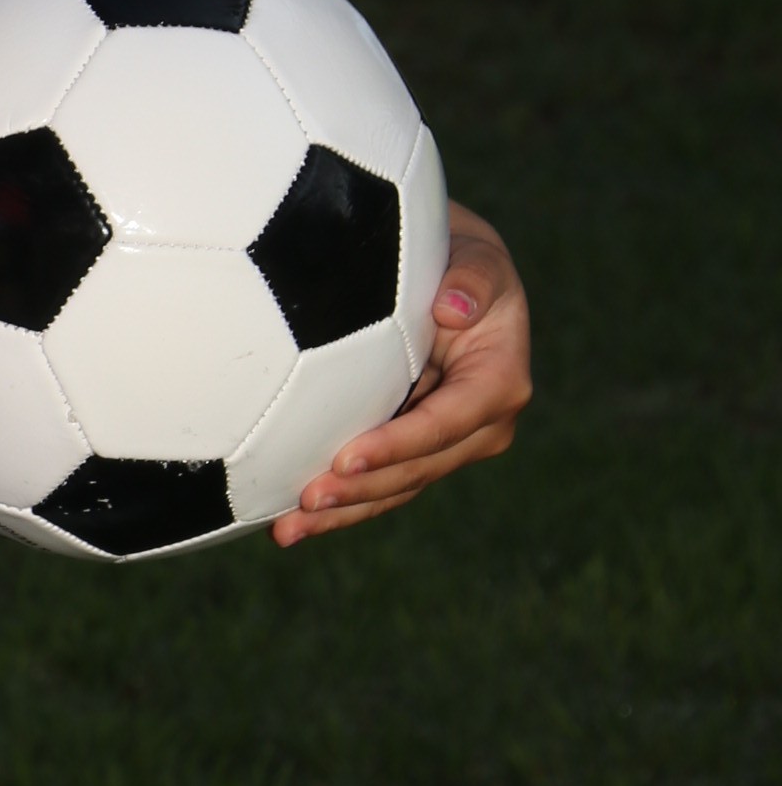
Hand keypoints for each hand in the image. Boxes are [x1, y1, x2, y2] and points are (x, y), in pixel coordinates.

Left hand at [273, 200, 531, 545]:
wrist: (446, 273)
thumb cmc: (458, 258)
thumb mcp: (475, 256)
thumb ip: (472, 278)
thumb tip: (455, 307)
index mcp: (498, 382)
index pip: (446, 422)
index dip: (397, 445)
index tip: (346, 458)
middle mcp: (479, 425)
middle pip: (417, 468)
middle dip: (362, 489)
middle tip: (307, 500)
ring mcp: (444, 445)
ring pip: (393, 489)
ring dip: (342, 513)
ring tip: (288, 528)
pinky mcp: (410, 452)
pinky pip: (376, 485)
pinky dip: (337, 507)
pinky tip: (288, 525)